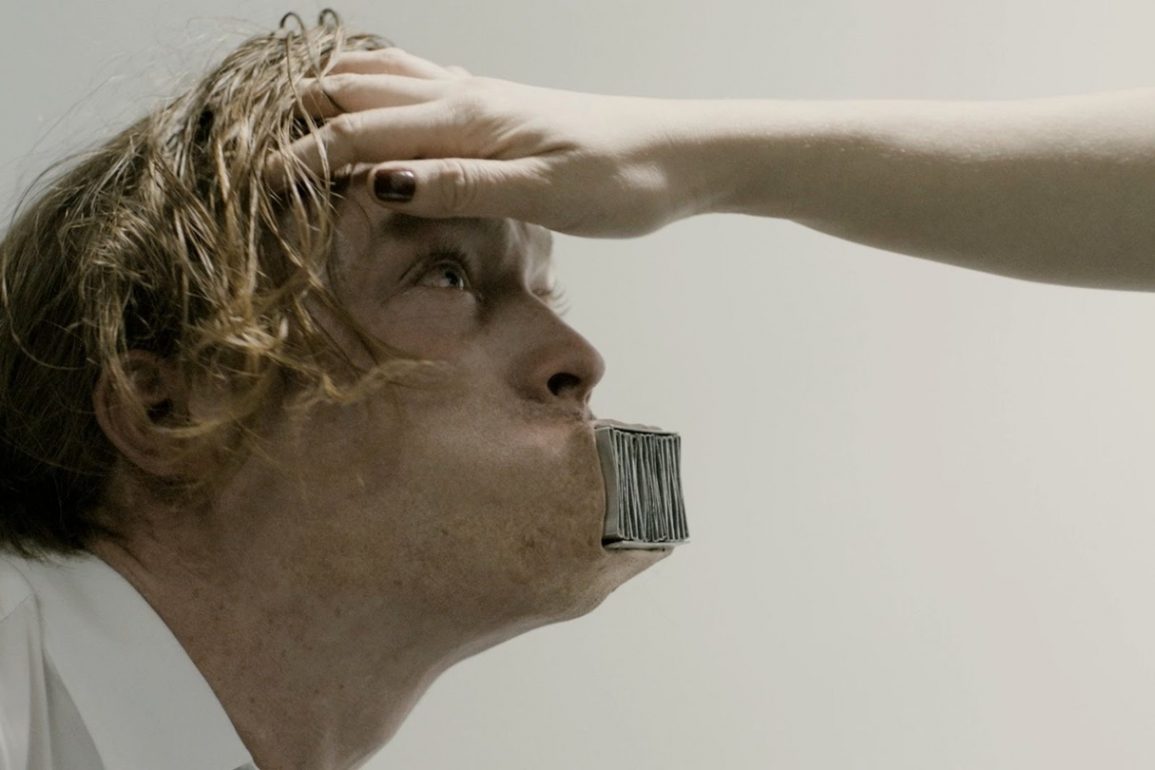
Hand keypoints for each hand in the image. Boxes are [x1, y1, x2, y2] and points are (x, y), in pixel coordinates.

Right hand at [277, 48, 701, 236]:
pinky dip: (375, 90)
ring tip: (291, 129)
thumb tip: (376, 182)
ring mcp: (478, 97)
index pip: (359, 134)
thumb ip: (460, 186)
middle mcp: (462, 97)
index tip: (255, 192)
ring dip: (332, 98)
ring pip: (382, 78)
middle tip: (259, 165)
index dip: (301, 161)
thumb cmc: (620, 179)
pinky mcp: (495, 109)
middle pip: (354, 92)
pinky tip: (371, 108)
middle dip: (300, 123)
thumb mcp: (542, 194)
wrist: (679, 153)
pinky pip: (418, 84)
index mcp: (465, 119)